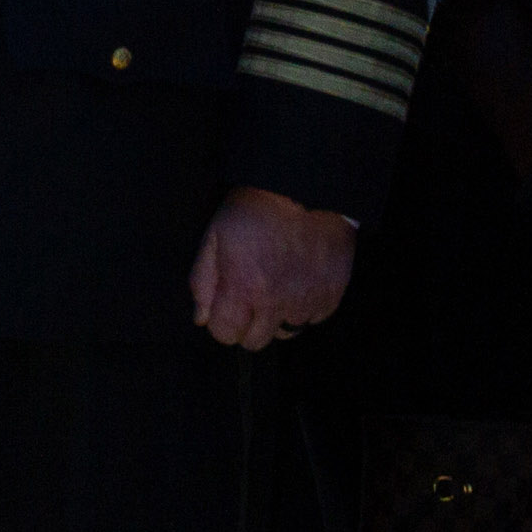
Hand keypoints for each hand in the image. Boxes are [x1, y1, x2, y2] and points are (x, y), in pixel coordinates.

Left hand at [191, 186, 355, 350]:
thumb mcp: (214, 237)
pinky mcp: (331, 296)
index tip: (225, 305)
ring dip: (277, 318)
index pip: (224, 335)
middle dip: (246, 324)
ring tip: (276, 286)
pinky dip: (304, 307)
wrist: (304, 189)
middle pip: (254, 342)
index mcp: (243, 289)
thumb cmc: (255, 210)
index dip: (220, 321)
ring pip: (285, 333)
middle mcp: (276, 303)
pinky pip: (313, 319)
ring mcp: (307, 301)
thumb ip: (202, 282)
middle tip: (250, 295)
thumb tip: (201, 318)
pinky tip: (298, 280)